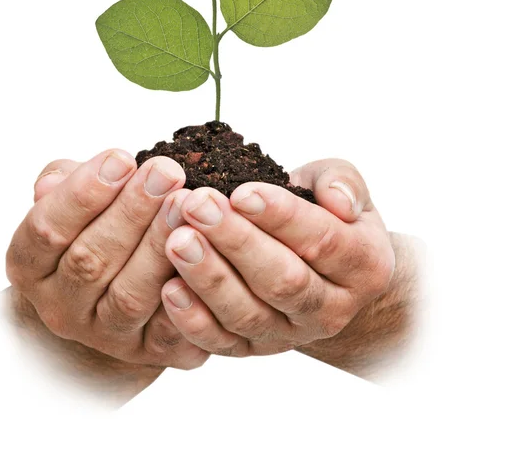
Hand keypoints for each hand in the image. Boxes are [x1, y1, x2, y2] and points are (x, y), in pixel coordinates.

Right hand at [5, 149, 207, 369]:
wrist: (107, 297)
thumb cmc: (91, 232)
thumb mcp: (69, 202)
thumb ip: (62, 185)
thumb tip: (62, 178)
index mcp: (32, 267)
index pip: (47, 231)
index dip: (83, 193)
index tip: (122, 158)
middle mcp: (61, 307)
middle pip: (90, 261)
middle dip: (131, 212)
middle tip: (166, 172)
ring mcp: (103, 335)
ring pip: (129, 296)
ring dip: (158, 247)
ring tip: (185, 204)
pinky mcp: (147, 352)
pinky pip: (167, 330)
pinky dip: (187, 296)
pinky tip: (205, 255)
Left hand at [159, 159, 394, 356]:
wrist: (319, 268)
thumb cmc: (323, 213)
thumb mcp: (341, 186)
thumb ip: (344, 182)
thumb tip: (338, 200)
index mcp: (363, 265)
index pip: (323, 241)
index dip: (281, 217)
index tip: (242, 193)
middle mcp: (330, 308)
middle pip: (283, 281)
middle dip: (236, 242)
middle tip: (197, 206)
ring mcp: (289, 334)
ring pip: (248, 314)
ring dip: (209, 278)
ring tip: (176, 240)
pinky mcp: (252, 348)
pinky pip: (222, 342)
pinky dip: (193, 320)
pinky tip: (169, 288)